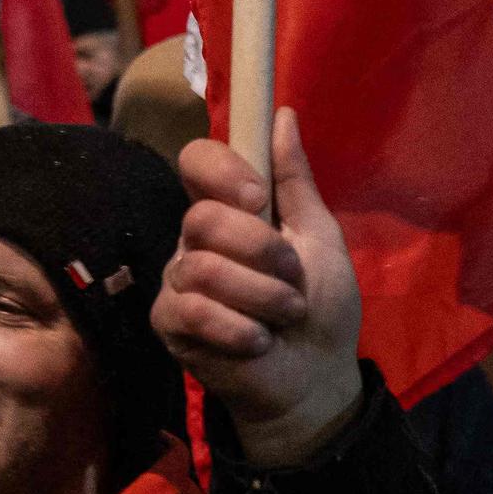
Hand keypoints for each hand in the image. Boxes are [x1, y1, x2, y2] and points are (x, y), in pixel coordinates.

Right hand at [156, 109, 364, 468]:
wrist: (316, 379)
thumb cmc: (322, 307)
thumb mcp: (320, 238)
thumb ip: (296, 182)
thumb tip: (284, 114)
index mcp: (230, 210)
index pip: (197, 162)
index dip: (220, 170)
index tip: (256, 195)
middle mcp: (196, 239)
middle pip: (203, 218)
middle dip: (261, 251)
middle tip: (292, 280)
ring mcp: (179, 281)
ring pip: (203, 268)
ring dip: (261, 297)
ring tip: (284, 317)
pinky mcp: (170, 324)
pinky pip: (192, 311)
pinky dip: (239, 329)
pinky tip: (259, 343)